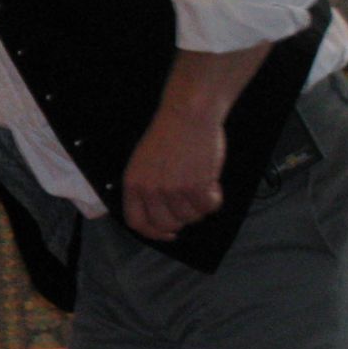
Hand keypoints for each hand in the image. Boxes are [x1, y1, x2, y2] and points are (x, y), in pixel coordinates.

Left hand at [122, 102, 225, 240]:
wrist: (187, 115)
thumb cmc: (168, 135)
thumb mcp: (143, 163)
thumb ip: (147, 189)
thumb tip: (160, 217)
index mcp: (133, 184)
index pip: (137, 222)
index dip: (154, 233)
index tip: (169, 233)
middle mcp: (151, 190)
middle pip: (167, 224)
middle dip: (182, 219)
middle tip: (191, 202)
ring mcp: (173, 190)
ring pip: (191, 217)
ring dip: (199, 205)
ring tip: (200, 182)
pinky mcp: (197, 186)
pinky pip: (209, 207)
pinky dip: (214, 198)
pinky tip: (211, 182)